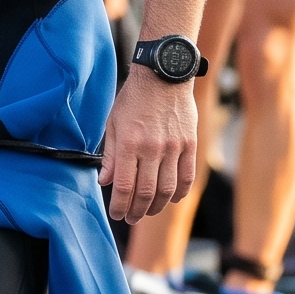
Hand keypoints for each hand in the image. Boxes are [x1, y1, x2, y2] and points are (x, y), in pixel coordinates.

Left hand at [99, 68, 196, 223]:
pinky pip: (187, 176)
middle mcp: (152, 148)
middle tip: (131, 218)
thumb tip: (105, 181)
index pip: (124, 186)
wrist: (164, 75)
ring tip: (148, 212)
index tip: (117, 214)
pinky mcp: (190, 144)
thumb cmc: (134, 98)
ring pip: (168, 189)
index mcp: (129, 144)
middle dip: (137, 211)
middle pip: (146, 192)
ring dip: (157, 206)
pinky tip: (172, 199)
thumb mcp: (113, 123)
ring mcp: (173, 147)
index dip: (120, 205)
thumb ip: (110, 154)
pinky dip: (180, 192)